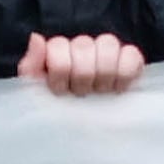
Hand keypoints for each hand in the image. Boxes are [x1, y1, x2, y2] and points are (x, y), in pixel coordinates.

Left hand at [17, 32, 146, 96]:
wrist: (85, 126)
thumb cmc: (59, 105)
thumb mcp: (37, 89)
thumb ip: (31, 65)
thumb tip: (36, 37)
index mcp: (59, 50)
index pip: (58, 46)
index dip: (59, 73)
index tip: (60, 91)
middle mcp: (83, 44)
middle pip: (84, 46)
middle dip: (81, 78)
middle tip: (81, 93)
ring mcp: (109, 48)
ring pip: (108, 44)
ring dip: (103, 75)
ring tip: (99, 91)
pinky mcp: (132, 58)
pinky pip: (131, 55)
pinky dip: (124, 73)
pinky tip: (117, 88)